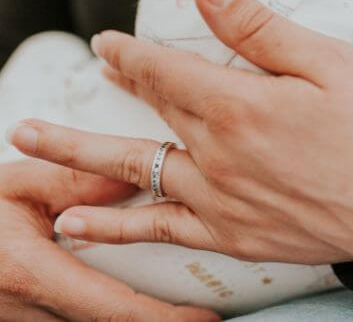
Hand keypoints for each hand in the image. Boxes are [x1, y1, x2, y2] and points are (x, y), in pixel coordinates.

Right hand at [0, 159, 218, 321]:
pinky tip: (129, 310)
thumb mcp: (20, 186)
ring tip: (173, 313)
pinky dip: (103, 318)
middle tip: (201, 317)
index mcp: (29, 274)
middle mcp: (24, 311)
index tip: (203, 319)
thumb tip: (136, 175)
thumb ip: (80, 181)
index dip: (164, 319)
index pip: (112, 308)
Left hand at [8, 0, 352, 266]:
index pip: (166, 70)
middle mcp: (218, 154)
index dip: (131, 54)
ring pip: (136, 170)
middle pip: (147, 115)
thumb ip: (258, 26)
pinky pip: (161, 231)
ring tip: (27, 146)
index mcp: (240, 104)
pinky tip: (75, 225)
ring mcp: (221, 200)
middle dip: (107, 90)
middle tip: (70, 81)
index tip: (107, 43)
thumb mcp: (328, 61)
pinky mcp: (234, 236)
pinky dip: (113, 229)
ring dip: (78, 155)